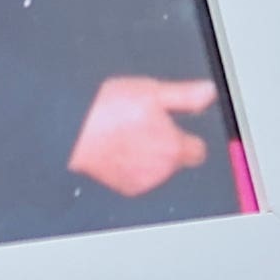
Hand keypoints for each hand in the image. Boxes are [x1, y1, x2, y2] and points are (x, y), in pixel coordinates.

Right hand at [64, 74, 221, 197]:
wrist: (71, 133)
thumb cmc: (107, 112)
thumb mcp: (152, 92)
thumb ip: (186, 95)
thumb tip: (208, 93)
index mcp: (171, 147)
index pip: (198, 150)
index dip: (189, 137)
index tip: (181, 128)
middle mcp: (159, 170)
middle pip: (176, 160)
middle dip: (168, 145)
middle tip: (148, 125)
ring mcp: (141, 181)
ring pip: (157, 168)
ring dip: (150, 154)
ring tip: (130, 133)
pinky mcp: (125, 187)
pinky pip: (139, 175)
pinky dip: (134, 164)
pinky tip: (120, 147)